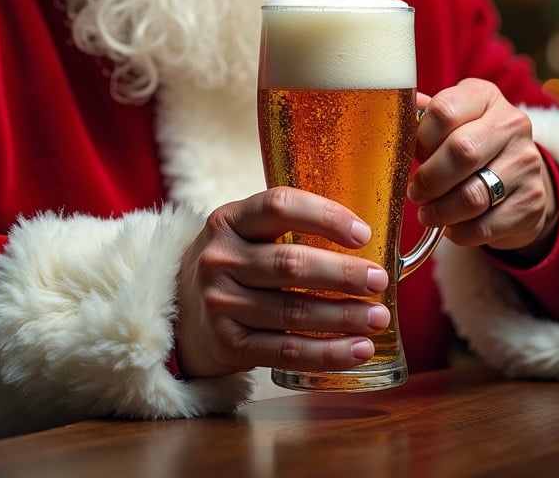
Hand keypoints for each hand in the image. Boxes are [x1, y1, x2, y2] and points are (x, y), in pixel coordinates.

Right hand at [174, 187, 390, 378]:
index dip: (325, 217)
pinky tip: (359, 349)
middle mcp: (220, 259)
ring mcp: (221, 304)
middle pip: (290, 264)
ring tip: (379, 317)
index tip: (363, 234)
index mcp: (229, 219)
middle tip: (379, 280)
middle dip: (342, 274)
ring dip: (344, 316)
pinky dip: (328, 353)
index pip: (280, 206)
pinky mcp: (229, 344)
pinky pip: (287, 351)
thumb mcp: (243, 232)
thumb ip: (287, 226)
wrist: (178, 311)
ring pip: (293, 311)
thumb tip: (364, 236)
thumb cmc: (232, 263)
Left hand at [407, 78, 558, 259]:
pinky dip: (459, 232)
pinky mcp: (532, 202)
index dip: (420, 138)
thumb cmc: (469, 143)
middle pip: (462, 153)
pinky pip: (485, 226)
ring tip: (427, 212)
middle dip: (429, 179)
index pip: (444, 111)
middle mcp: (512, 124)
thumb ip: (423, 118)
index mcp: (485, 97)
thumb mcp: (450, 122)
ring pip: (473, 196)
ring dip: (440, 211)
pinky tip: (451, 226)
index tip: (413, 153)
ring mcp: (527, 163)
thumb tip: (392, 110)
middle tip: (415, 192)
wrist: (517, 177)